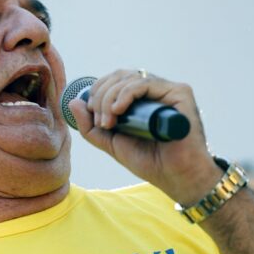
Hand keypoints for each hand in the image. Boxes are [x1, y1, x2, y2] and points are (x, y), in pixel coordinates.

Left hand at [69, 69, 221, 203]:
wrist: (176, 177)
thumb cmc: (150, 161)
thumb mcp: (112, 143)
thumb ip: (91, 126)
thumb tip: (73, 102)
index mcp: (141, 98)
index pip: (113, 81)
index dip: (97, 93)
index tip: (93, 118)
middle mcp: (155, 90)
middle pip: (118, 76)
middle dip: (101, 96)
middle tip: (100, 121)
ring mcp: (167, 90)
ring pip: (129, 78)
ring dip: (110, 97)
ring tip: (108, 122)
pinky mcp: (180, 93)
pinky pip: (146, 83)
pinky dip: (126, 94)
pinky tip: (117, 110)